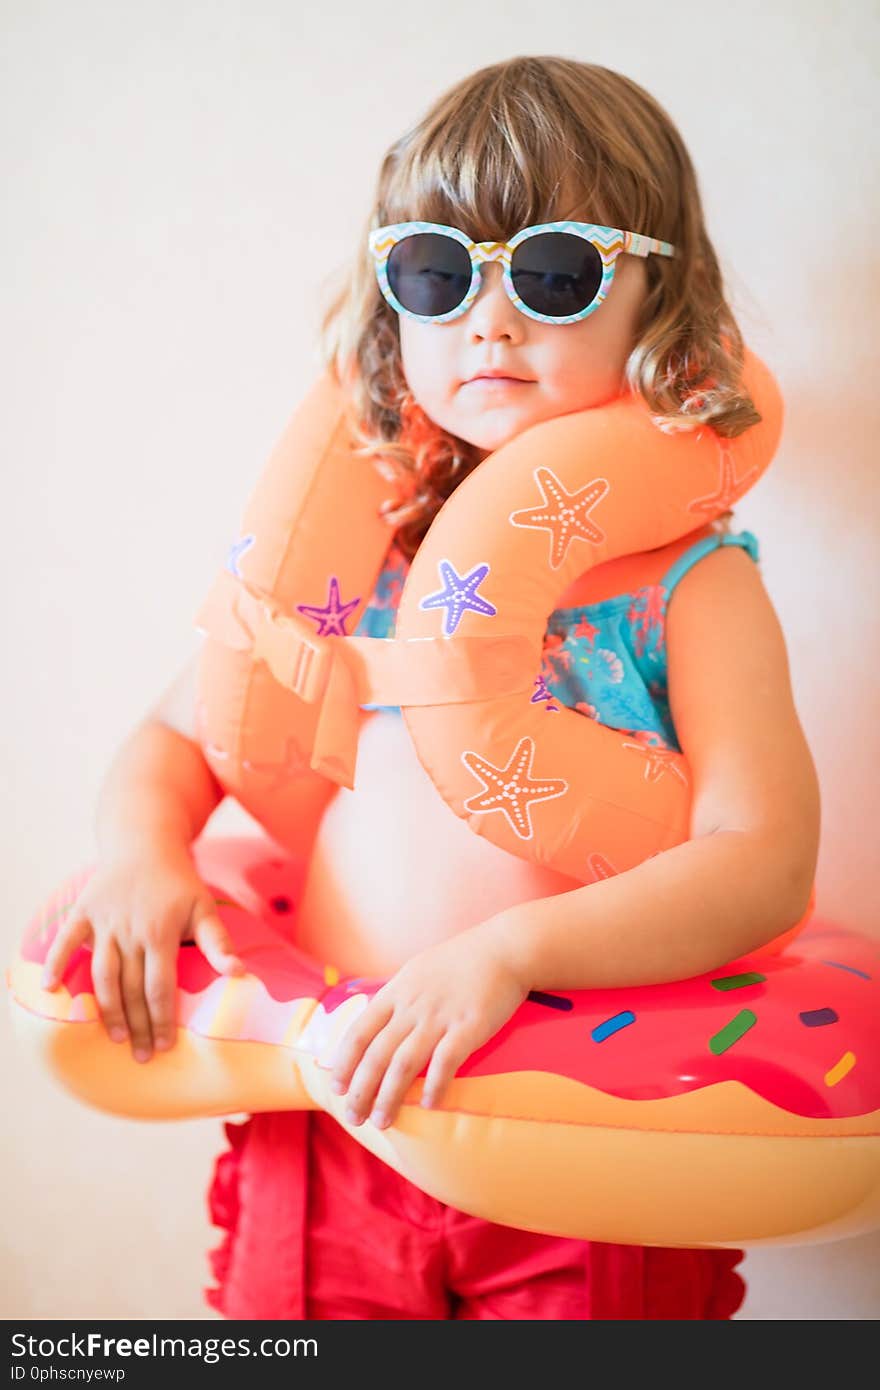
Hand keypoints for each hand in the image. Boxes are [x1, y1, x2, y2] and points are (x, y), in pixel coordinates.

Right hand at [40, 842, 245, 1062]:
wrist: (145, 843)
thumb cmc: (179, 881)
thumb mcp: (204, 907)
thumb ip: (219, 942)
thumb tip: (239, 974)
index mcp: (160, 933)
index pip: (159, 987)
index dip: (161, 1019)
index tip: (165, 1046)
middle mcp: (129, 931)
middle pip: (131, 988)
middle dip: (137, 1026)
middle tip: (142, 1056)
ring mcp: (104, 922)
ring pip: (102, 974)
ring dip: (106, 1008)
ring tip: (115, 1037)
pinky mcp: (84, 911)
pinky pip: (65, 939)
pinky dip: (56, 962)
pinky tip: (50, 988)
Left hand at [328, 920, 528, 1130]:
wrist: (504, 948)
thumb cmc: (461, 961)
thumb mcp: (417, 971)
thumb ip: (397, 998)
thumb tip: (377, 1023)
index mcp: (396, 992)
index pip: (359, 1032)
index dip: (344, 1063)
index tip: (336, 1088)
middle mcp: (412, 1007)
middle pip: (376, 1055)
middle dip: (361, 1090)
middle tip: (353, 1117)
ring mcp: (439, 1017)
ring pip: (404, 1064)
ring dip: (389, 1096)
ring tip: (382, 1121)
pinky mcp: (468, 1027)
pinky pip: (445, 1062)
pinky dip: (434, 1086)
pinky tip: (428, 1106)